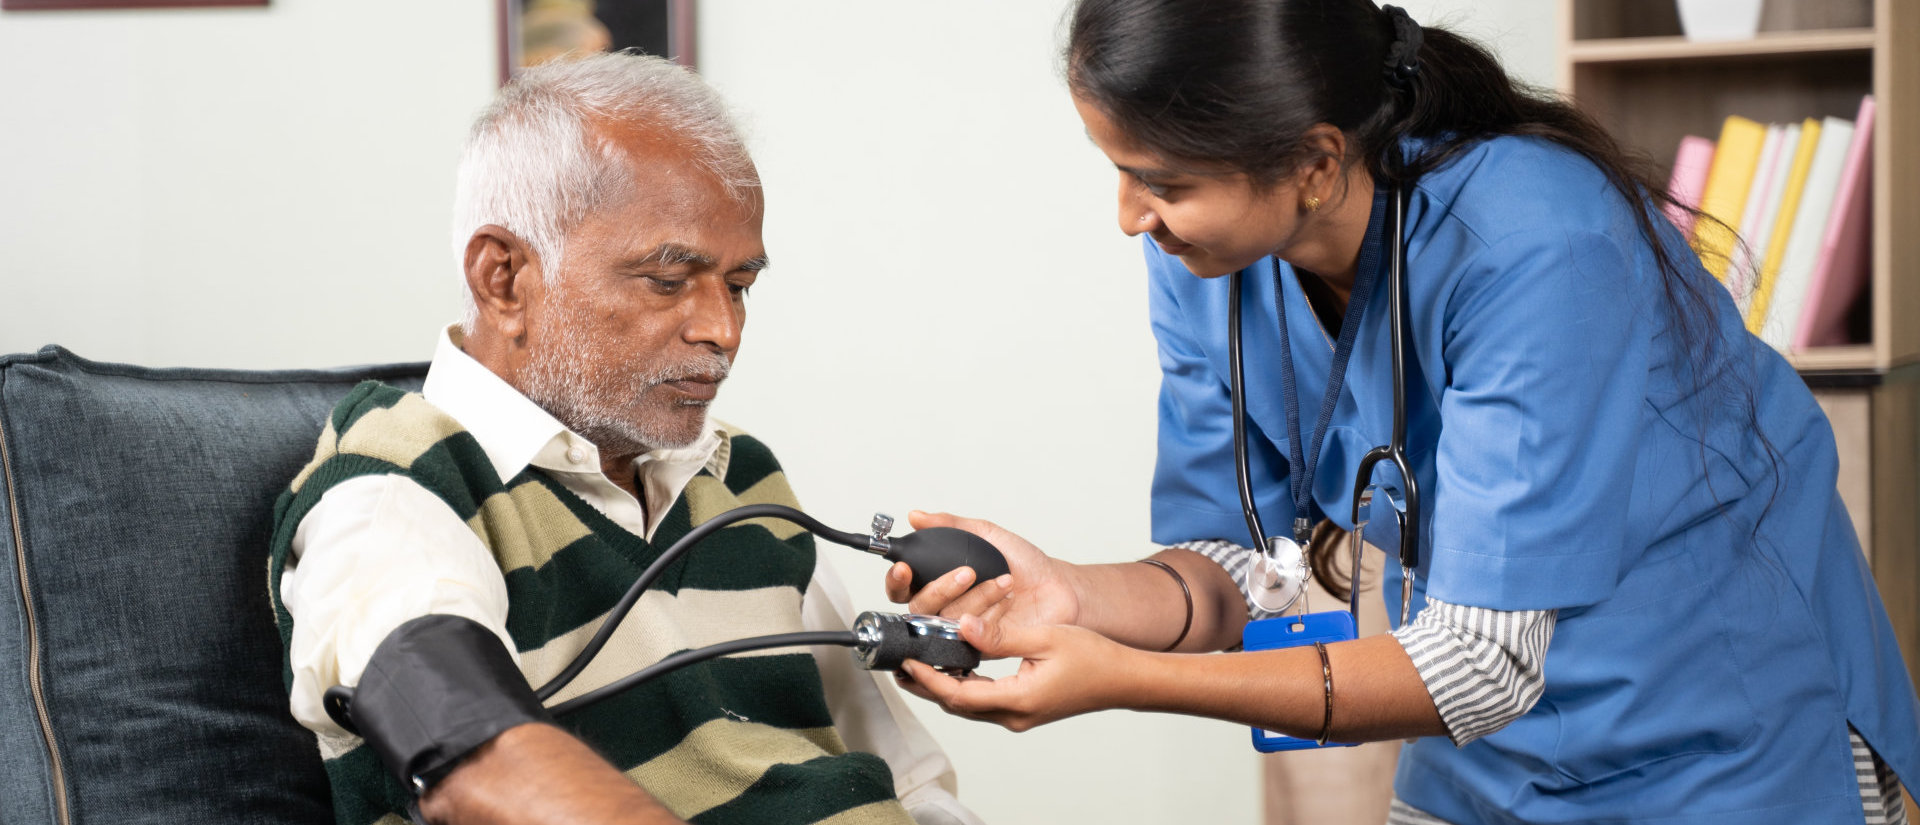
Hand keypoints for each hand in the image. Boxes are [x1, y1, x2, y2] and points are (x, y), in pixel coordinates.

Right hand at [885, 511, 1079, 629]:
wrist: (1057, 588)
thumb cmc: (1025, 563)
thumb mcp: (986, 534)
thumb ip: (950, 525)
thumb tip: (917, 516)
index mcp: (939, 580)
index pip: (903, 586)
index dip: (897, 579)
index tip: (904, 567)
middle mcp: (945, 607)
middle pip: (919, 606)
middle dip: (942, 587)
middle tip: (967, 572)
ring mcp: (961, 629)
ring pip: (947, 620)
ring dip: (977, 598)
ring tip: (1004, 581)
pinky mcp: (979, 647)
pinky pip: (969, 637)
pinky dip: (988, 618)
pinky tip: (1006, 604)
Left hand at [894, 614, 1141, 731]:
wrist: (1123, 679)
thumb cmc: (1093, 658)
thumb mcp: (1044, 637)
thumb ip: (1000, 636)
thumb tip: (964, 625)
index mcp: (1018, 699)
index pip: (958, 694)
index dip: (928, 679)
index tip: (908, 662)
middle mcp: (1014, 715)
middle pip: (957, 705)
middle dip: (926, 686)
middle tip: (901, 666)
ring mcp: (1019, 716)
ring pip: (969, 706)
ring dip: (943, 687)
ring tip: (920, 666)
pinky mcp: (1024, 711)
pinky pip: (984, 702)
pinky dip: (964, 687)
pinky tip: (956, 669)